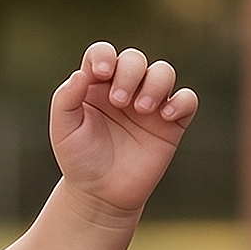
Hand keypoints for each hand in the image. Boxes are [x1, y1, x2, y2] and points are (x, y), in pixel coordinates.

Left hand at [50, 44, 197, 217]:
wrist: (100, 195)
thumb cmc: (79, 160)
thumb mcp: (63, 131)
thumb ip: (66, 100)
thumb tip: (81, 74)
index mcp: (96, 86)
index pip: (103, 54)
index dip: (104, 56)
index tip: (101, 74)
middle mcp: (124, 89)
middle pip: (135, 58)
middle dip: (129, 73)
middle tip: (119, 102)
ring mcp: (149, 104)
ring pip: (163, 72)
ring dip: (155, 83)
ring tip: (142, 109)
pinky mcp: (171, 123)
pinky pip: (187, 100)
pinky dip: (181, 101)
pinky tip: (166, 115)